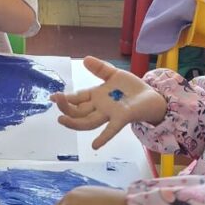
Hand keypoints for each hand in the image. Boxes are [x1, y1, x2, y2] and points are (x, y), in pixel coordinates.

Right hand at [52, 56, 166, 148]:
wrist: (152, 97)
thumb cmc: (131, 88)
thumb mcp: (114, 74)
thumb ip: (100, 68)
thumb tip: (85, 59)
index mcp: (97, 96)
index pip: (78, 98)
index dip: (65, 98)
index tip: (52, 96)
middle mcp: (100, 107)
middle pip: (79, 111)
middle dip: (66, 107)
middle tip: (56, 100)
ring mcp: (109, 114)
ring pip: (88, 121)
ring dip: (75, 122)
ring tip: (62, 119)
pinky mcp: (122, 118)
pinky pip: (111, 129)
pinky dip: (103, 137)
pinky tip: (95, 145)